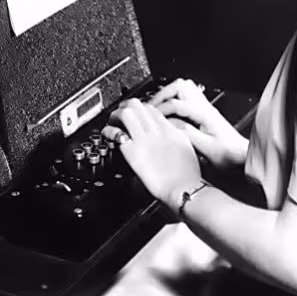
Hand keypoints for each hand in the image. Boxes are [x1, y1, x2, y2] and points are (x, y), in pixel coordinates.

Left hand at [102, 98, 201, 212]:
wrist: (184, 190)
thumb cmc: (188, 177)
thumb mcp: (187, 148)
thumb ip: (178, 136)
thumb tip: (173, 132)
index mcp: (171, 130)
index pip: (151, 109)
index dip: (141, 109)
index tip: (136, 116)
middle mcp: (157, 131)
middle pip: (138, 105)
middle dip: (127, 107)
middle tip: (121, 116)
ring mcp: (144, 140)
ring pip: (127, 113)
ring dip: (117, 115)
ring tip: (114, 123)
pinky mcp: (133, 153)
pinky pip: (117, 134)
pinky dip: (109, 131)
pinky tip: (108, 134)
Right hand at [147, 78, 248, 168]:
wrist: (241, 155)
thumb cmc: (228, 154)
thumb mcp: (207, 148)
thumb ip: (188, 135)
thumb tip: (170, 125)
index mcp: (205, 114)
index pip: (177, 104)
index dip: (161, 109)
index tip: (151, 118)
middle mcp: (205, 107)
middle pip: (181, 85)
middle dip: (163, 94)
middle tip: (152, 106)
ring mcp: (205, 108)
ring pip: (185, 88)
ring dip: (169, 94)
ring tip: (158, 106)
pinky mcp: (205, 113)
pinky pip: (188, 96)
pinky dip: (175, 99)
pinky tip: (170, 111)